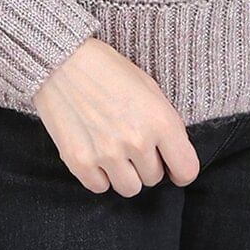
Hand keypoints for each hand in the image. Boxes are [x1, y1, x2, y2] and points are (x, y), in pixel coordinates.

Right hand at [32, 37, 201, 195]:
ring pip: (129, 188)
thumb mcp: (149, 88)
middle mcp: (137, 141)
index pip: (186, 170)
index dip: (180, 169)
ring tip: (114, 148)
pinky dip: (99, 174)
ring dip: (125, 173)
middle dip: (146, 163)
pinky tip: (95, 151)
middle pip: (154, 179)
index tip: (172, 164)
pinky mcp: (80, 162)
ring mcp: (107, 154)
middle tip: (131, 140)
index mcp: (160, 120)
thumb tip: (172, 156)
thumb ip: (165, 124)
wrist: (62, 61)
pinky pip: (100, 187)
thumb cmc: (109, 70)